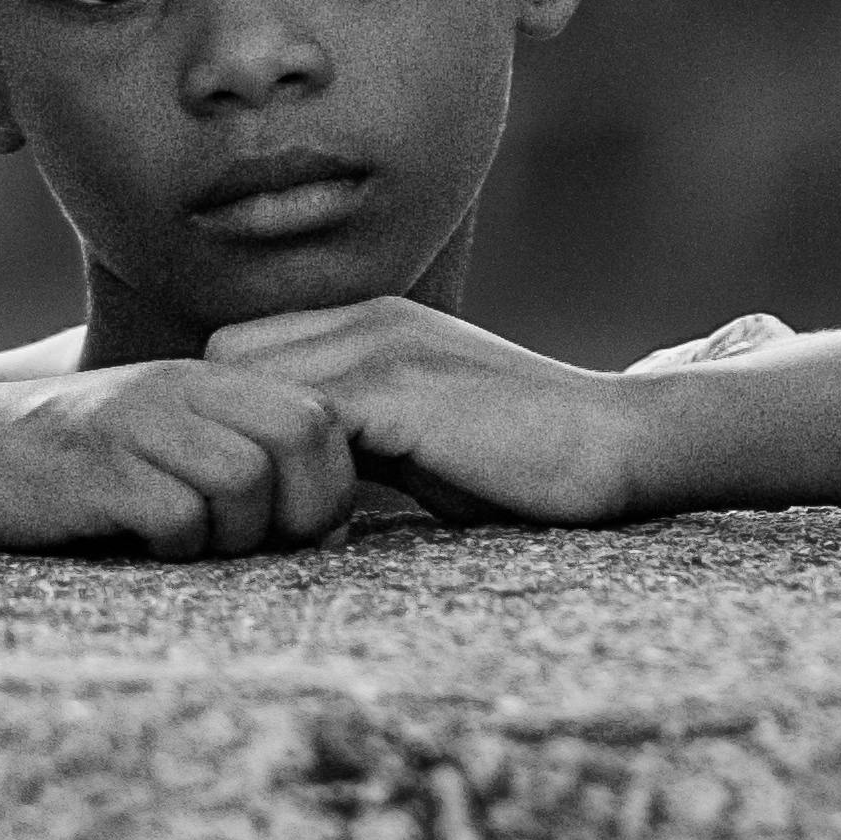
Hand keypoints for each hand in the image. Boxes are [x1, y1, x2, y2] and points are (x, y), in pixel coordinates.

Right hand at [0, 362, 360, 559]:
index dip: (332, 484)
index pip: (322, 416)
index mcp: (204, 381)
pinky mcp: (91, 467)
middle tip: (256, 548)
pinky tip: (136, 547)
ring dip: (232, 537)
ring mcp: (134, 423)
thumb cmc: (60, 468)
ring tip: (185, 548)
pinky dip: (171, 548)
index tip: (297, 532)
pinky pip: (176, 515)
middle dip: (302, 510)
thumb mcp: (154, 441)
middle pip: (305, 436)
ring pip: (247, 480)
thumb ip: (230, 459)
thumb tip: (326, 526)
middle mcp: (178, 388)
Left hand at [202, 301, 656, 524]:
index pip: (238, 349)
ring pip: (249, 388)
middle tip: (263, 500)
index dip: (236, 416)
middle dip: (231, 430)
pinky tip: (336, 521)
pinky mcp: (399, 385)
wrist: (617, 443)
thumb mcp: (418, 435)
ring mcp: (380, 344)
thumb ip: (355, 435)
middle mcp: (366, 318)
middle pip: (224, 360)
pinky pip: (298, 423)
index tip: (259, 480)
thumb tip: (283, 482)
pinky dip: (298, 477)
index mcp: (368, 323)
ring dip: (258, 455)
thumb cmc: (524, 460)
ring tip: (296, 515)